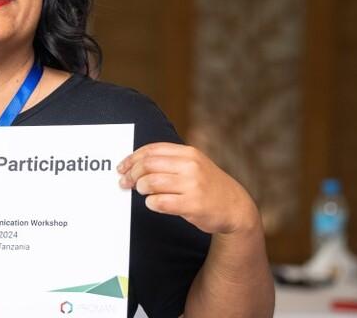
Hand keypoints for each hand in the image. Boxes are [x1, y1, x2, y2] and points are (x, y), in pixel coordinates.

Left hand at [117, 143, 259, 234]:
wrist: (234, 207)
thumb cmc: (206, 185)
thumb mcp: (193, 164)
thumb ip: (169, 160)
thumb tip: (134, 163)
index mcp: (188, 153)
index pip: (151, 150)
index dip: (131, 158)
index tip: (121, 167)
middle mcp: (190, 166)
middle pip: (147, 165)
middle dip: (131, 174)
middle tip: (125, 182)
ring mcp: (192, 185)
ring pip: (151, 183)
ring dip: (140, 188)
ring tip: (142, 192)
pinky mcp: (193, 205)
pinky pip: (160, 202)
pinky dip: (151, 203)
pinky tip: (153, 203)